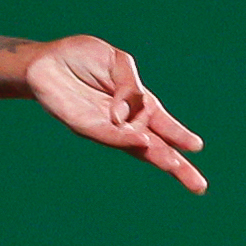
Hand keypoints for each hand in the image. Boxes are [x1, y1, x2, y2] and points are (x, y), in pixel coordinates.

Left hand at [23, 36, 205, 191]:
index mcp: (136, 104)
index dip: (179, 135)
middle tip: (199, 186)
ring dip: (155, 155)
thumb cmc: (82, 60)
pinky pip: (107, 134)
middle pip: (154, 146)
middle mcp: (122, 121)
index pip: (162, 124)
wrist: (46, 59)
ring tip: (175, 165)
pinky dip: (124, 138)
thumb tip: (128, 115)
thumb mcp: (118, 62)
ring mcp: (104, 126)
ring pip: (133, 146)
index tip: (197, 147)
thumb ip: (130, 86)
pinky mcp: (82, 125)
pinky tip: (141, 142)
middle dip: (176, 165)